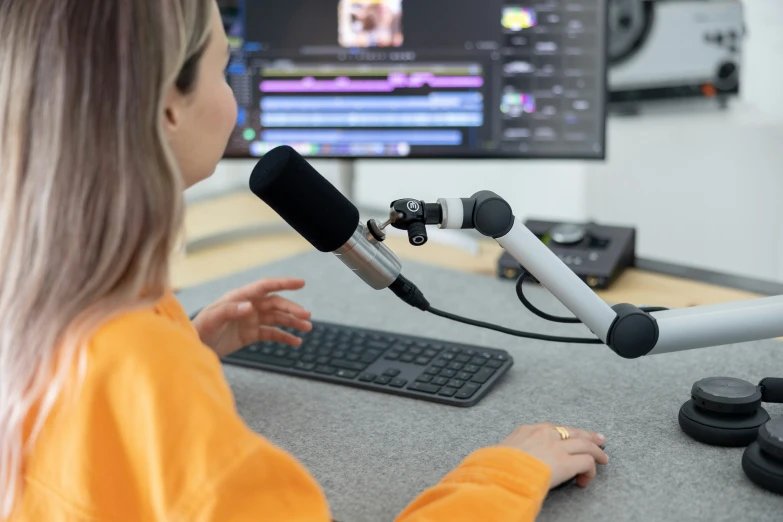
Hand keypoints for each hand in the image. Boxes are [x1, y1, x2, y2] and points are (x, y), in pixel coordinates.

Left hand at [192, 278, 311, 357]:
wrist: (192, 347)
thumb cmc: (198, 330)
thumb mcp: (210, 319)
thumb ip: (229, 311)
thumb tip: (249, 306)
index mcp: (238, 298)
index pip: (265, 286)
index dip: (283, 283)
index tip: (300, 283)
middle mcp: (247, 306)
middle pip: (275, 304)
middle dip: (292, 309)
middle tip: (307, 316)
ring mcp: (250, 320)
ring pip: (277, 318)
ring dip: (292, 322)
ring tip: (307, 328)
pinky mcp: (250, 334)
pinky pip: (271, 333)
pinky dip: (284, 337)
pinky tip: (295, 342)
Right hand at [497, 422, 607, 488]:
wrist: (499, 473)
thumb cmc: (495, 466)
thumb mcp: (501, 451)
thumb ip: (512, 451)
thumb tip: (509, 459)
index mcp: (527, 430)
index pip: (552, 428)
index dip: (566, 433)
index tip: (571, 436)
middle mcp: (544, 433)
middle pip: (572, 431)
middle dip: (587, 435)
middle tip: (599, 439)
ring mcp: (556, 446)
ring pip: (585, 444)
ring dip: (596, 452)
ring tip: (603, 459)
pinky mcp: (565, 462)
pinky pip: (586, 462)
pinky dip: (590, 471)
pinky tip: (585, 480)